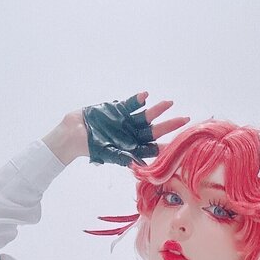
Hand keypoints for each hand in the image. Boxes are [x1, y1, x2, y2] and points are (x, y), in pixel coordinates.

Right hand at [43, 92, 188, 166]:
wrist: (74, 132)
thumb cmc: (91, 147)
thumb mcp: (107, 154)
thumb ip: (122, 157)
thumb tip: (135, 163)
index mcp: (132, 148)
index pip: (153, 148)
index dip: (166, 147)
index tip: (178, 146)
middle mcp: (133, 135)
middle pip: (155, 131)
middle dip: (170, 125)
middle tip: (185, 120)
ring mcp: (127, 122)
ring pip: (147, 116)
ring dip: (158, 110)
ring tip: (170, 103)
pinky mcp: (119, 110)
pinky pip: (132, 104)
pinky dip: (138, 100)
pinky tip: (146, 96)